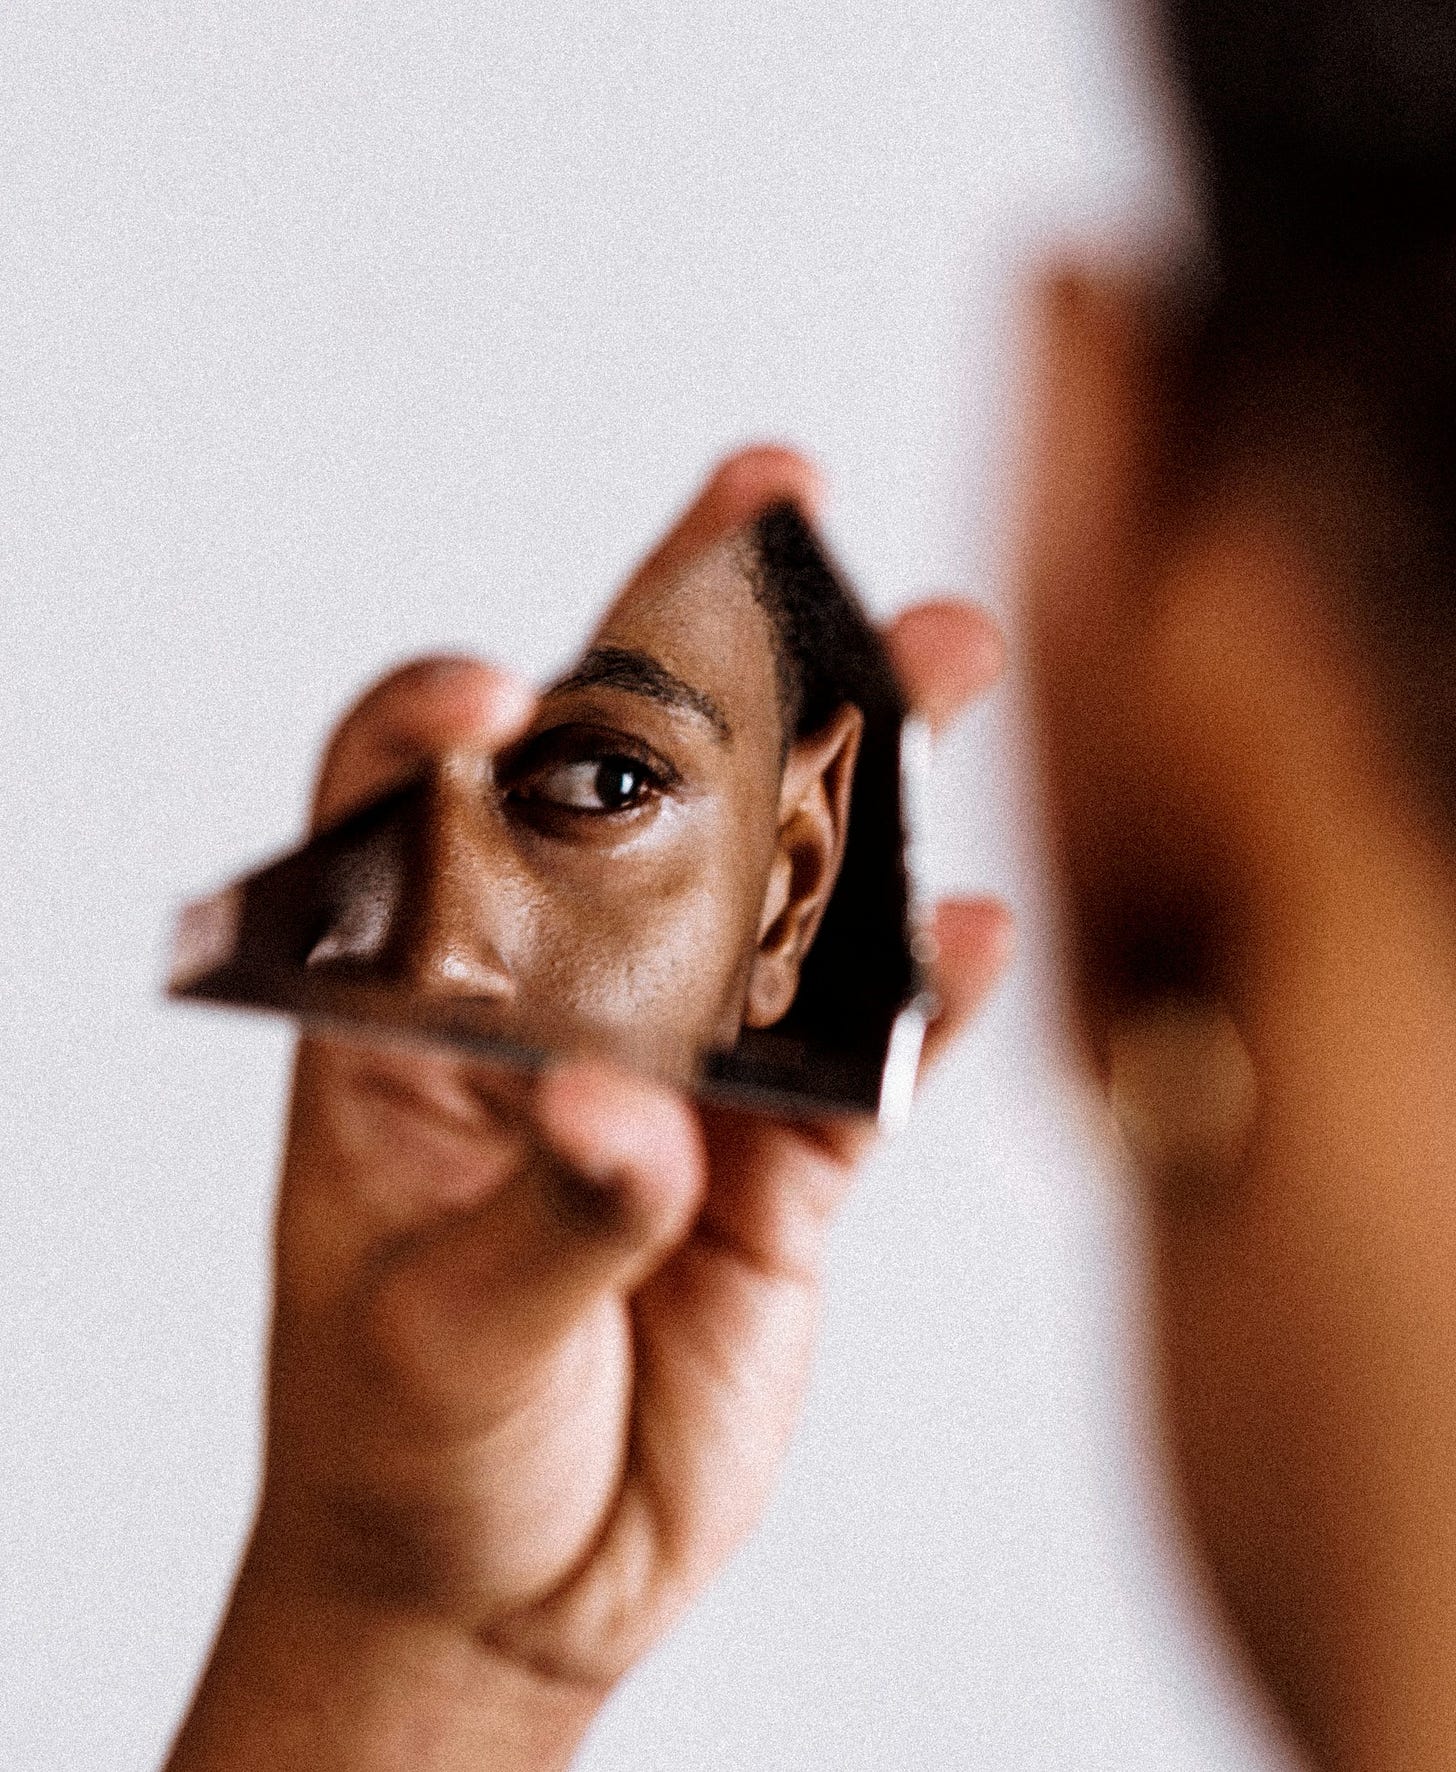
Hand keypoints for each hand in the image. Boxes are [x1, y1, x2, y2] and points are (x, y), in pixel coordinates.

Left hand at [166, 448, 1010, 1771]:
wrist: (503, 1579)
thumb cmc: (405, 1439)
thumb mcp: (431, 1330)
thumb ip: (543, 1215)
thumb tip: (625, 1113)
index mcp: (413, 1015)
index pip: (409, 812)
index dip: (440, 723)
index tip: (491, 698)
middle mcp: (556, 1005)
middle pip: (632, 786)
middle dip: (702, 648)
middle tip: (774, 505)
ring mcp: (685, 1067)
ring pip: (781, 888)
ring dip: (862, 776)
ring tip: (939, 655)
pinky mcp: (786, 1160)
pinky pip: (866, 1052)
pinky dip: (922, 996)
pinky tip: (975, 932)